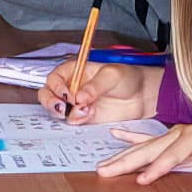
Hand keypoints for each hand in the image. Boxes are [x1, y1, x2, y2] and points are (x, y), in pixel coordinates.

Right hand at [39, 60, 159, 124]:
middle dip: (50, 102)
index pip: (54, 77)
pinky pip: (72, 121)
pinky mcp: (84, 117)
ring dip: (65, 113)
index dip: (56, 86)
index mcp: (75, 71)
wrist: (143, 95)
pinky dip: (77, 121)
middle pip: (48, 94)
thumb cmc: (128, 77)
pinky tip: (90, 116)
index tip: (67, 95)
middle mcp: (72, 86)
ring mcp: (77, 103)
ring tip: (84, 112)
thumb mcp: (112, 74)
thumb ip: (95, 85)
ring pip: (57, 110)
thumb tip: (80, 97)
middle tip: (62, 108)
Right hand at [98, 123, 191, 185]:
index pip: (170, 156)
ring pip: (142, 145)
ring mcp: (172, 134)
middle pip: (147, 149)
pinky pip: (146, 137)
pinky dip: (130, 136)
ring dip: (122, 155)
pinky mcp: (171, 138)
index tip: (140, 180)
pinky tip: (115, 134)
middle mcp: (178, 133)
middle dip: (125, 161)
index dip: (155, 169)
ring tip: (103, 164)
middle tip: (104, 171)